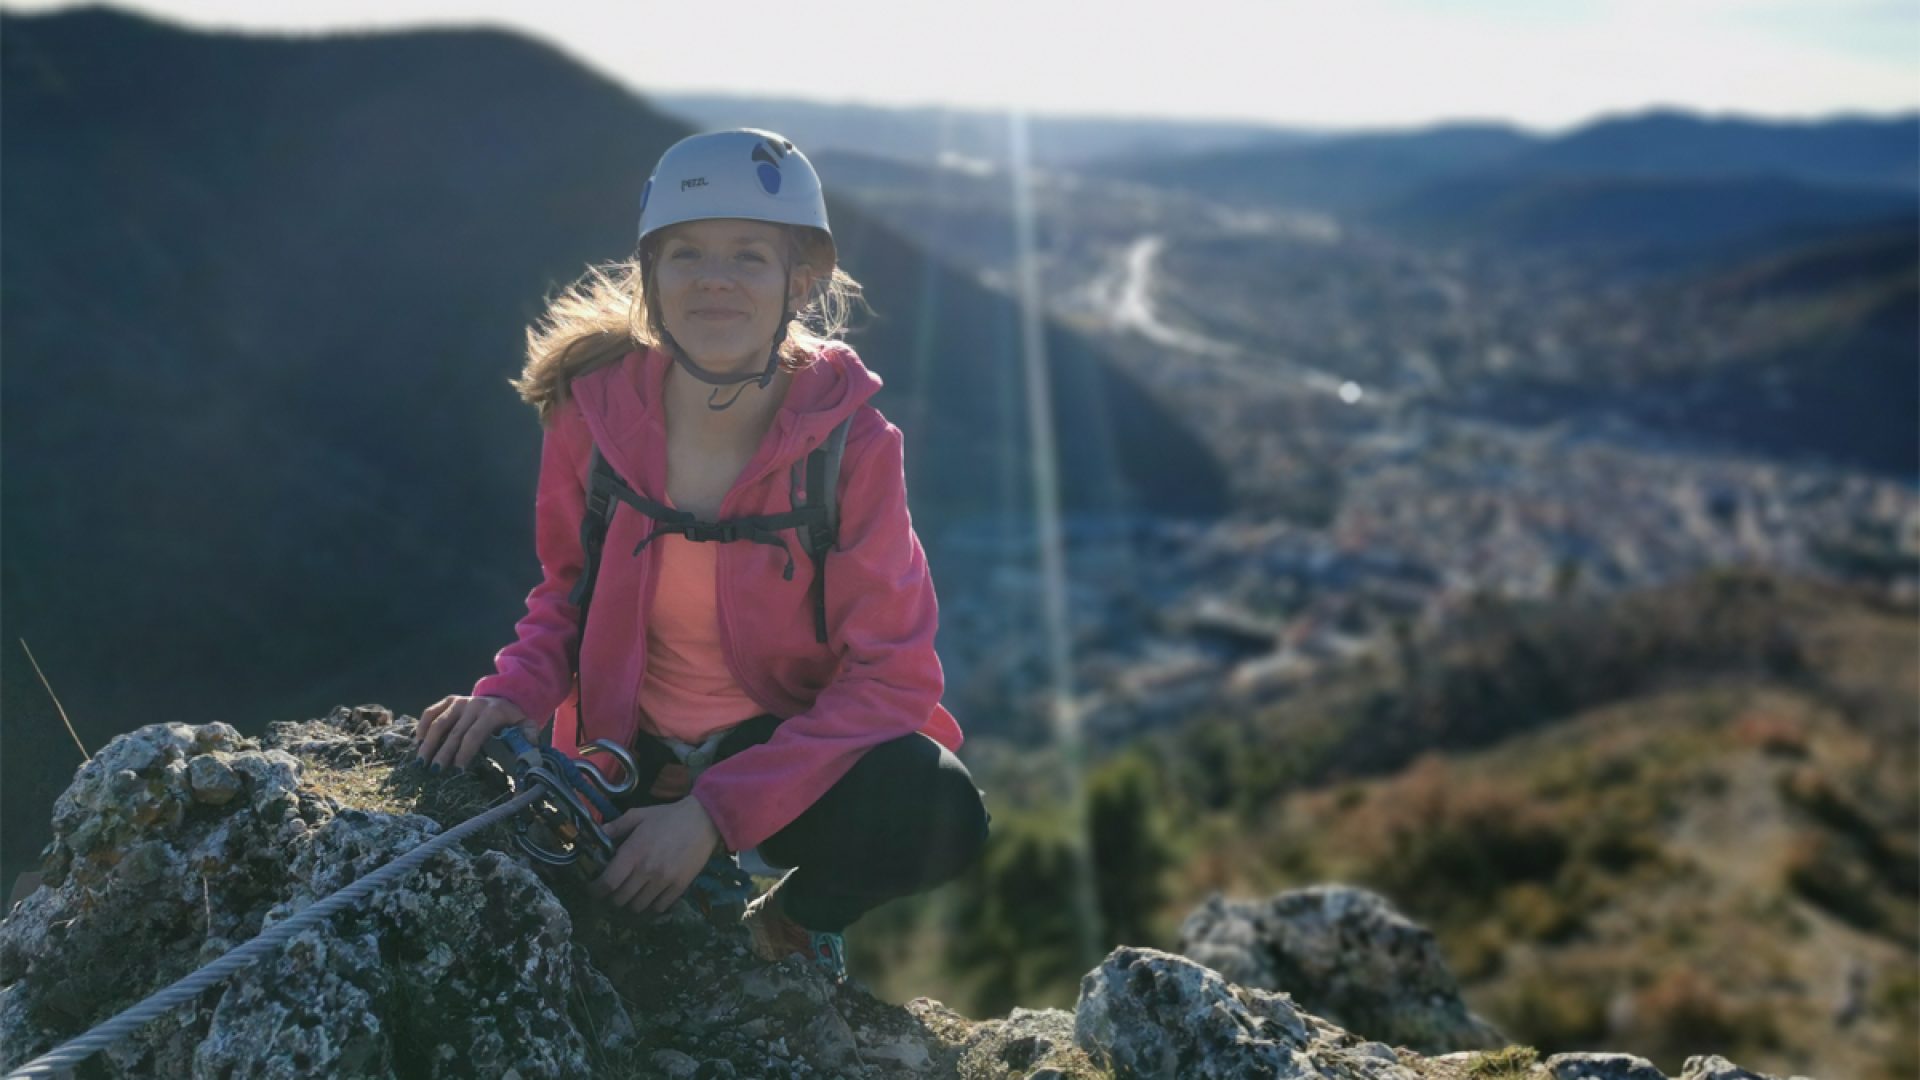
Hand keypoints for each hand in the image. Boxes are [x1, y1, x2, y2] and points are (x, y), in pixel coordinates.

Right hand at [413, 694, 534, 770]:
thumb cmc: (513, 718)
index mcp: (492, 713)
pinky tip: (417, 742)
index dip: (464, 752)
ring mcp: (460, 701)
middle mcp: (473, 705)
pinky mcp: (450, 700)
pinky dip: (422, 726)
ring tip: (420, 762)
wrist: (505, 696)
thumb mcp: (526, 725)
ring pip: (439, 722)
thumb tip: (529, 751)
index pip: (474, 735)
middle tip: (434, 771)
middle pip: (454, 732)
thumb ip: (528, 737)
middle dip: (443, 753)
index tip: (457, 770)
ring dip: (428, 742)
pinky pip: (431, 712)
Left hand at [589, 798, 722, 915]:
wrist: (702, 820)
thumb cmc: (667, 816)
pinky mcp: (679, 887)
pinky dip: (650, 906)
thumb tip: (596, 836)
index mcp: (633, 853)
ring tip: (630, 896)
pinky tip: (649, 898)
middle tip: (612, 892)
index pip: (608, 883)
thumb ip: (614, 827)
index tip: (594, 889)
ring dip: (630, 903)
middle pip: (620, 899)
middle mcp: (646, 870)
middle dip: (611, 898)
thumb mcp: (637, 815)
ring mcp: (664, 881)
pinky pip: (659, 907)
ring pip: (638, 907)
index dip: (596, 891)